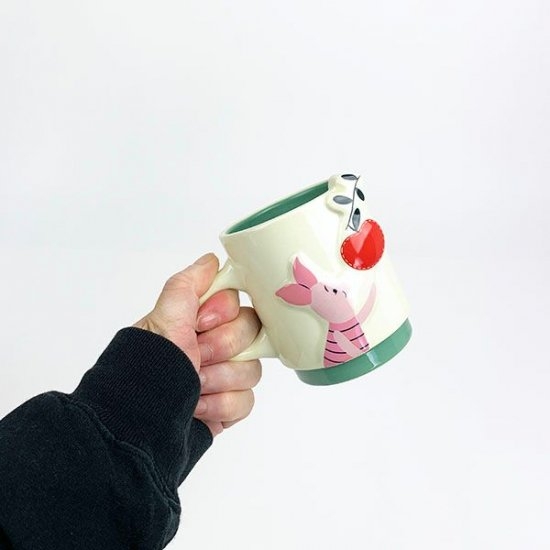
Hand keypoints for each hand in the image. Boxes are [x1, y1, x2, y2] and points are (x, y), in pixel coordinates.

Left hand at [133, 253, 261, 435]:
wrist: (139, 417)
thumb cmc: (149, 365)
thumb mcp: (165, 315)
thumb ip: (189, 283)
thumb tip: (211, 261)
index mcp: (203, 322)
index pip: (242, 306)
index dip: (224, 315)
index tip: (200, 323)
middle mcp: (217, 346)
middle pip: (252, 337)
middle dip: (220, 348)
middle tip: (195, 355)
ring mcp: (225, 377)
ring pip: (252, 370)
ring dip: (218, 380)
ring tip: (193, 384)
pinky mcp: (229, 405)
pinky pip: (247, 400)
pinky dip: (220, 405)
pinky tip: (198, 406)